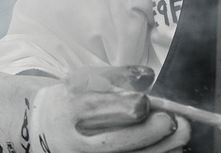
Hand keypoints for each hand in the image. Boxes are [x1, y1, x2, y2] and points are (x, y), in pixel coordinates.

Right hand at [31, 65, 190, 152]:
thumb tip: (148, 77)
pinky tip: (171, 149)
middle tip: (174, 121)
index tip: (146, 102)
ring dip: (160, 149)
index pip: (102, 110)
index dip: (132, 106)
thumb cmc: (70, 100)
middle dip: (152, 131)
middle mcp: (73, 142)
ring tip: (180, 136)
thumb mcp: (85, 79)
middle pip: (117, 143)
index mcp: (70, 110)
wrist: (39, 129)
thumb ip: (119, 76)